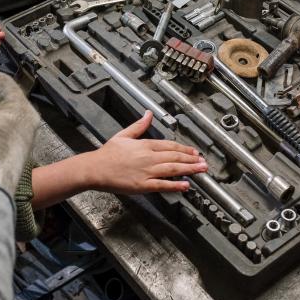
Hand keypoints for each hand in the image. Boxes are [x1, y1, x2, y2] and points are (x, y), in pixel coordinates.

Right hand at [88, 110, 207, 193]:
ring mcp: (146, 172)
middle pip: (175, 157)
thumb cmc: (108, 154)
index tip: (194, 151)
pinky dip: (175, 185)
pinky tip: (185, 185)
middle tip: (204, 162)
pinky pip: (162, 185)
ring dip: (189, 169)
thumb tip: (149, 114)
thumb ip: (139, 125)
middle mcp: (148, 157)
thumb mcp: (124, 135)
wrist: (95, 168)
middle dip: (191, 159)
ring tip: (200, 170)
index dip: (184, 149)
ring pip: (172, 169)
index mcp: (145, 145)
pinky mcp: (143, 185)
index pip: (170, 146)